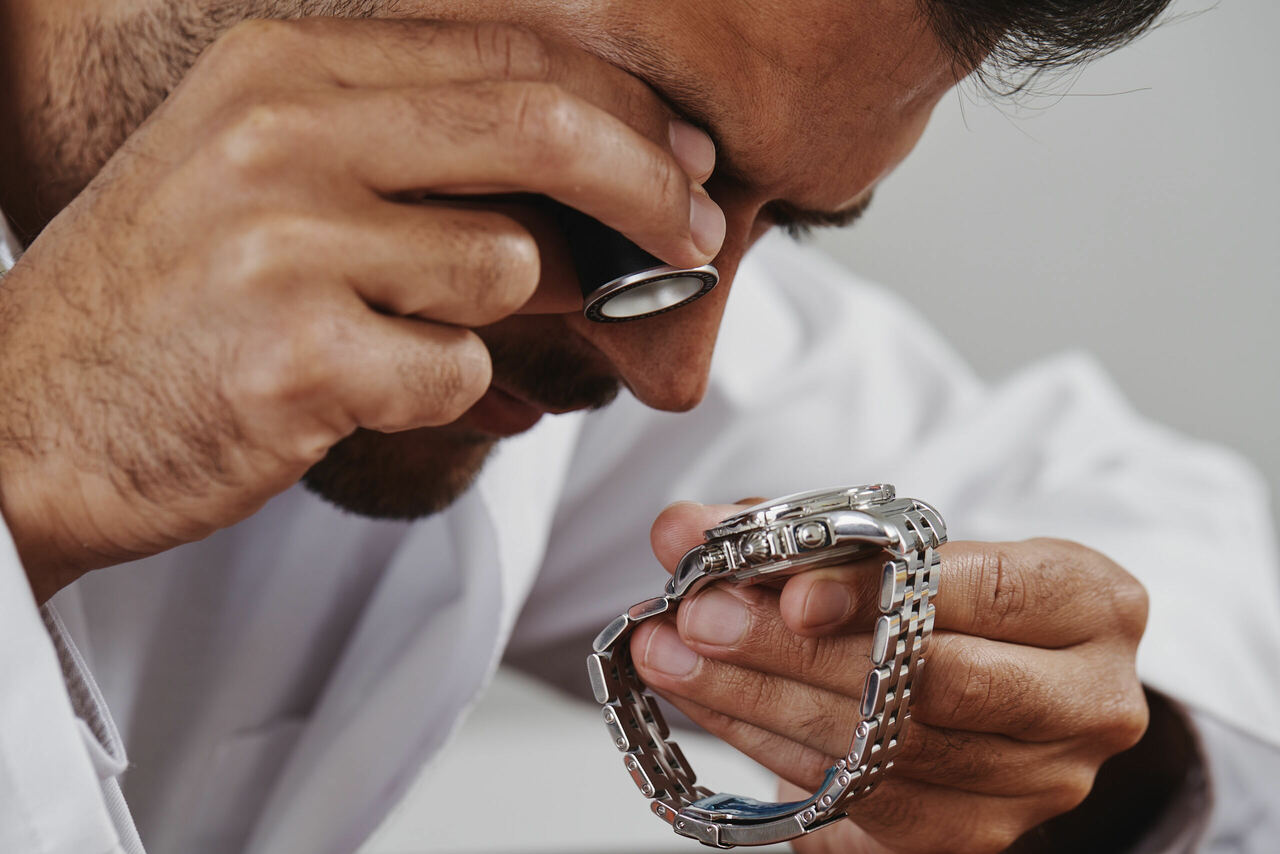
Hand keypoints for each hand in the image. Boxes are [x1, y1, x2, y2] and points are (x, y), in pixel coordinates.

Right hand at [0, 19, 722, 600]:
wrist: (26, 418)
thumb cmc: (167, 302)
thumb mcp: (263, 172)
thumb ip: (408, 147)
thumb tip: (587, 170)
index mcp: (282, 69)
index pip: (507, 55)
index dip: (625, 108)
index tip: (686, 158)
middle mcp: (282, 135)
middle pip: (538, 127)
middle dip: (650, 187)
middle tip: (701, 235)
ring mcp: (284, 245)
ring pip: (505, 267)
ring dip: (497, 317)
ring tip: (401, 334)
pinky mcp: (296, 358)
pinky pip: (454, 370)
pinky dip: (441, 390)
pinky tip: (358, 388)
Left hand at [631, 502, 1149, 853]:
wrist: (1000, 671)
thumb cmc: (946, 591)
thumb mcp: (895, 538)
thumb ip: (792, 526)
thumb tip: (681, 528)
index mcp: (1091, 602)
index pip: (986, 590)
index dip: (880, 592)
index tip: (786, 591)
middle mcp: (1086, 701)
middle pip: (933, 683)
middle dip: (797, 652)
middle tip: (699, 620)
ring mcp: (1038, 783)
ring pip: (890, 753)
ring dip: (764, 704)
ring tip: (677, 660)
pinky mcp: (978, 835)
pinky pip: (866, 805)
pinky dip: (777, 753)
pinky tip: (716, 709)